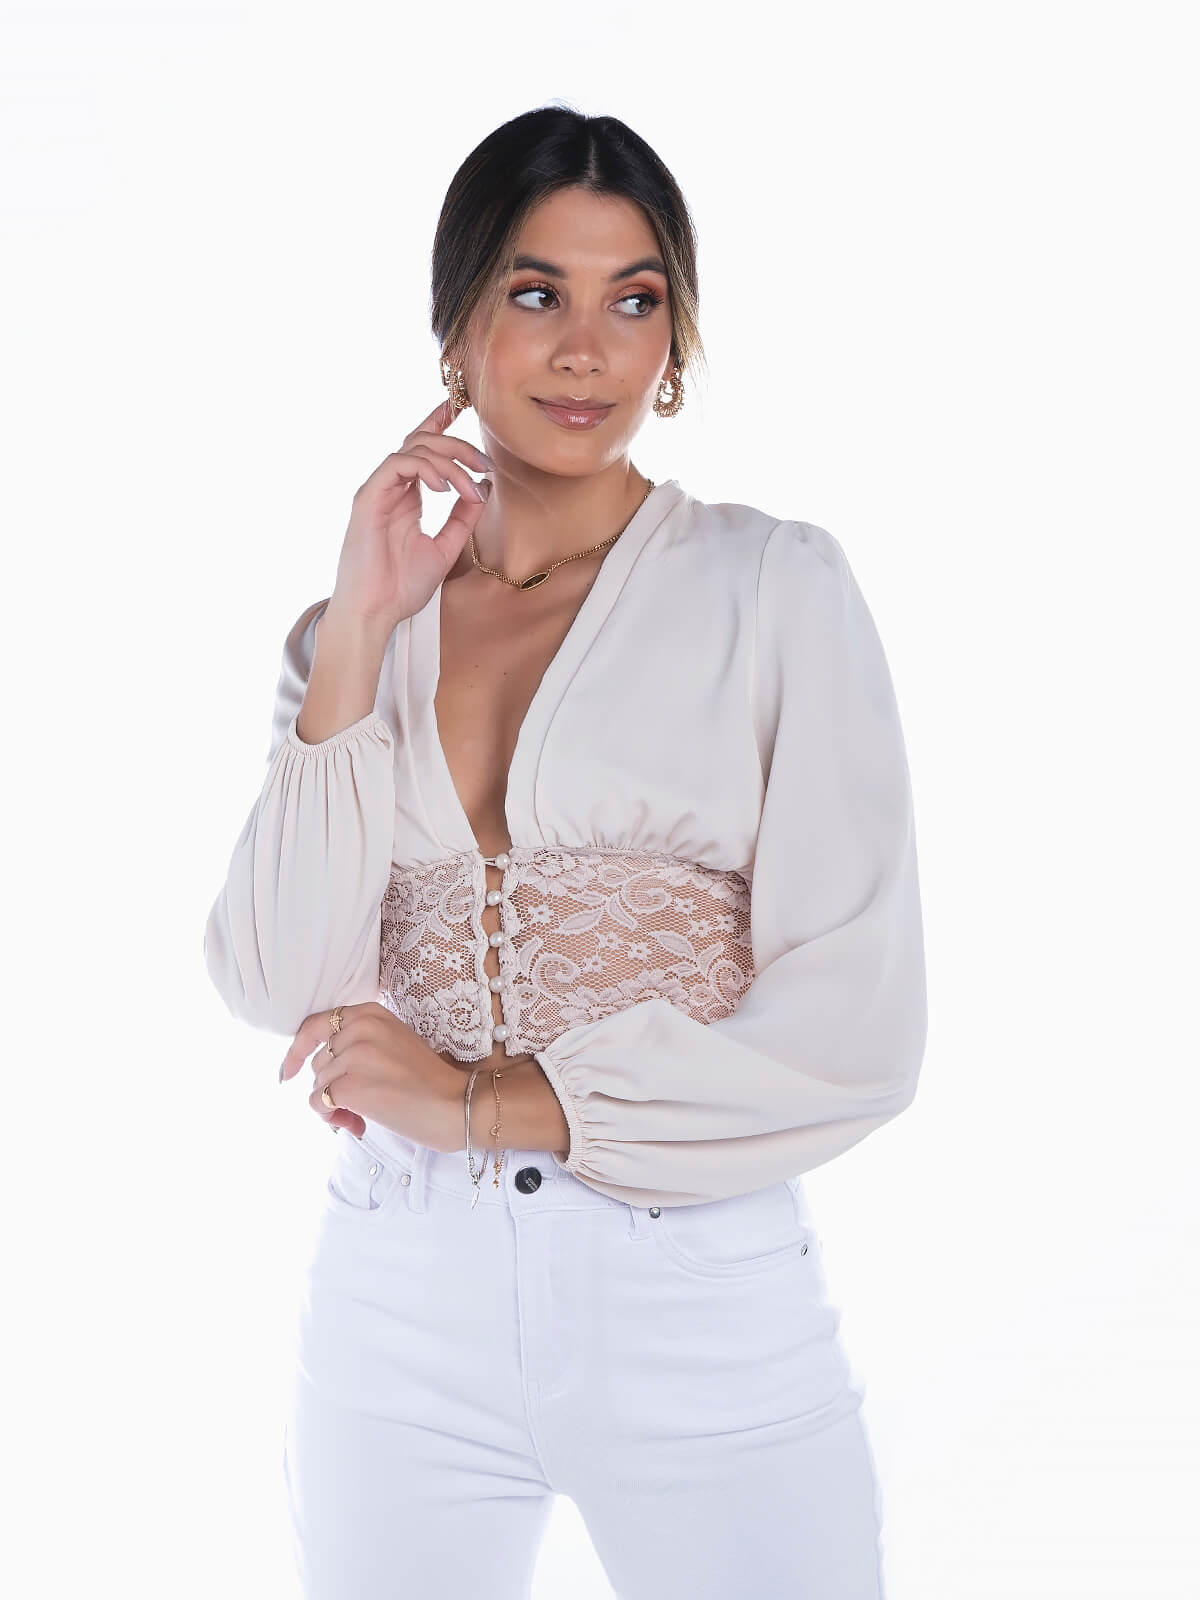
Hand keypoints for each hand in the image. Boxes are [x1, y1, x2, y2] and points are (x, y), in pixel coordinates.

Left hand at [278, 1002, 462, 1152]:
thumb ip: (359, 1043)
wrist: (457, 1105)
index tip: (288, 1071)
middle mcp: (359, 1028)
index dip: (297, 1050)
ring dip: (334, 1106)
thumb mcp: (392, 1043)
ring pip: (317, 1086)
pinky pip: (319, 1104)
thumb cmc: (429, 1082)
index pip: (316, 1025)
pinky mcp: (351, 1086)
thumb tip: (315, 1068)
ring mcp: (354, 1056)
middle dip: (331, 1087)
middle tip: (356, 1106)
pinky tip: (358, 1124)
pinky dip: (332, 1118)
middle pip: (318, 1062)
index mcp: (370, 1013)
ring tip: (362, 1116)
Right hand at [329, 398, 494, 633]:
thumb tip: (484, 489)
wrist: (374, 613)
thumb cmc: (401, 587)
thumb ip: (462, 520)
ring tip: (469, 487)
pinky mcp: (368, 498)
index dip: (439, 422)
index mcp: (406, 497)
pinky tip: (443, 488)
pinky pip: (398, 464)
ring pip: (413, 449)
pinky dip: (424, 468)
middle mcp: (390, 489)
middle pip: (423, 443)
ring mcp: (378, 491)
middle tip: (485, 465)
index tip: (461, 407)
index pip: (422, 449)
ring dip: (449, 462)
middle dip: (458, 446)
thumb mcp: (445, 549)